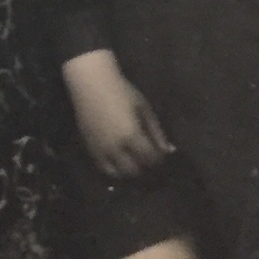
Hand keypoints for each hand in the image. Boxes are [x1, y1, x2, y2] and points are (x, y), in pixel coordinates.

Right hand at [62, 50, 173, 179]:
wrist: (91, 84)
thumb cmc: (122, 92)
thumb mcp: (144, 108)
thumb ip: (157, 132)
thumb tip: (169, 150)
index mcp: (131, 136)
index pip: (150, 159)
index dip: (159, 160)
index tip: (163, 156)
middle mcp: (115, 148)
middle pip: (135, 171)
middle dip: (145, 168)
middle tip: (150, 160)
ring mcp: (100, 151)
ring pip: (118, 174)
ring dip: (130, 171)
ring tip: (135, 162)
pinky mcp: (89, 150)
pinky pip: (103, 168)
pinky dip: (115, 169)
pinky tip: (120, 161)